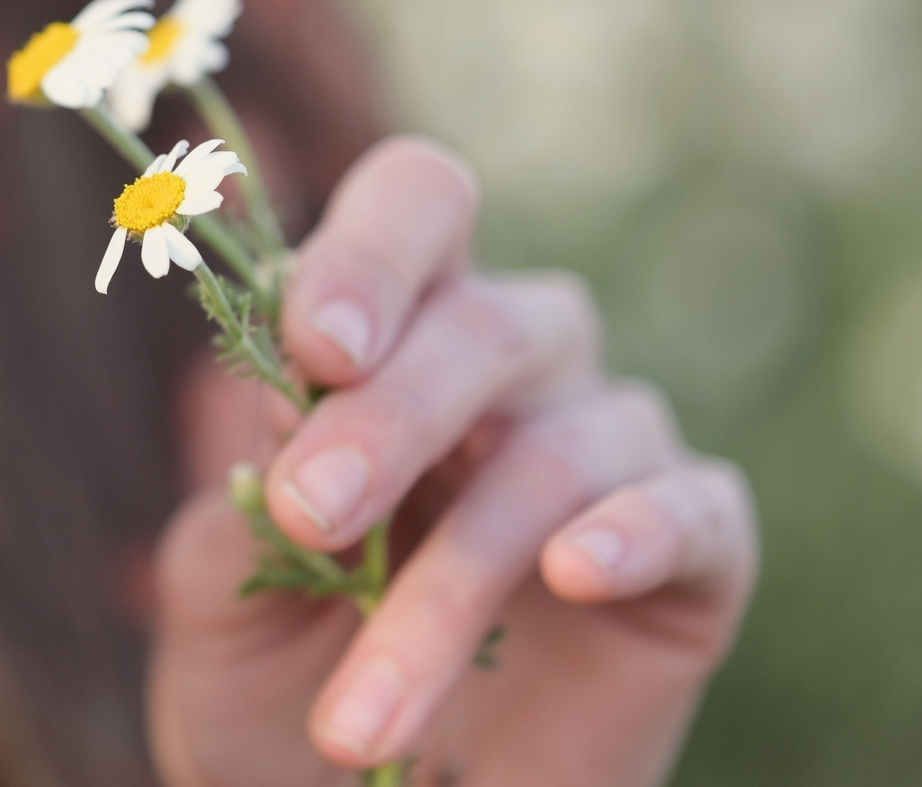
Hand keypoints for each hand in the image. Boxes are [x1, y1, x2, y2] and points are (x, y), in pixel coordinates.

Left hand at [150, 137, 757, 785]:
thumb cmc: (279, 682)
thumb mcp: (220, 594)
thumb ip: (234, 501)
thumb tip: (283, 413)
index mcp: (392, 330)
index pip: (416, 207)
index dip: (371, 253)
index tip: (312, 346)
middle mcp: (513, 361)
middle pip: (482, 322)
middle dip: (387, 416)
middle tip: (306, 513)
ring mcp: (611, 448)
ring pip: (552, 453)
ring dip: (446, 581)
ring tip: (361, 714)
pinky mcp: (701, 553)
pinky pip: (696, 509)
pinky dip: (636, 533)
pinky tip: (574, 574)